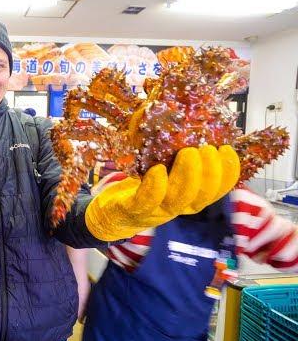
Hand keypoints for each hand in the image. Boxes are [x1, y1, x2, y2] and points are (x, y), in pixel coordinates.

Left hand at [84, 145, 239, 241]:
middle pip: (201, 195)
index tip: (227, 149)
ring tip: (188, 153)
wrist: (112, 215)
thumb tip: (195, 126)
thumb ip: (180, 158)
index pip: (217, 190)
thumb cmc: (144, 188)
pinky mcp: (132, 209)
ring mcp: (155, 210)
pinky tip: (158, 170)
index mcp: (190, 198)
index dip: (227, 171)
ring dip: (186, 175)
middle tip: (205, 148)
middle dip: (209, 172)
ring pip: (178, 198)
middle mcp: (177, 207)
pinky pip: (146, 201)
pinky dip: (155, 186)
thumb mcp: (167, 173)